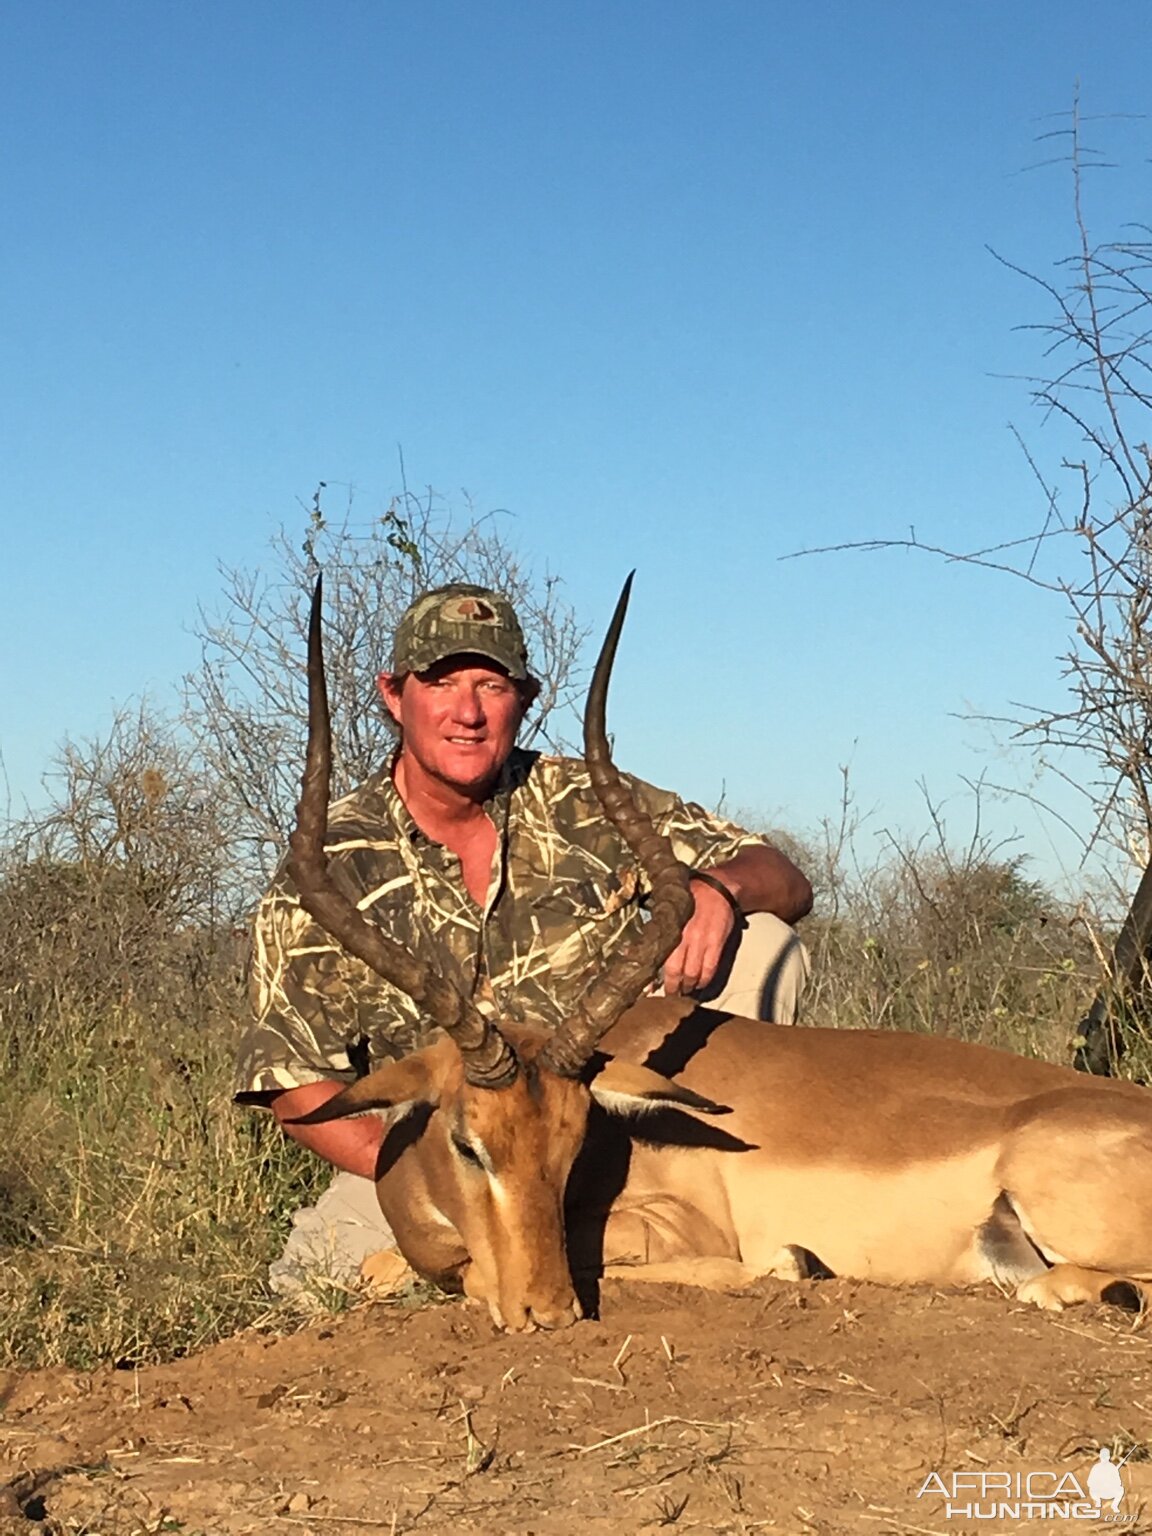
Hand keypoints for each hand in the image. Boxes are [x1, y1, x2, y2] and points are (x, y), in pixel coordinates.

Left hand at [661, 878, 736, 995]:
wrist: (718, 888)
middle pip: (677, 971)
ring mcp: (702, 941)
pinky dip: (705, 980)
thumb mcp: (670, 909)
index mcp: (670, 929)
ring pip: (693, 973)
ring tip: (685, 991)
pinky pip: (710, 969)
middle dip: (674, 987)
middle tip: (672, 994)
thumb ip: (660, 927)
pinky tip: (700, 984)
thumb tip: (641, 947)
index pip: (661, 959)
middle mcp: (684, 937)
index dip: (657, 978)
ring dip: (689, 987)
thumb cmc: (690, 896)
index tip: (652, 989)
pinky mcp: (717, 943)